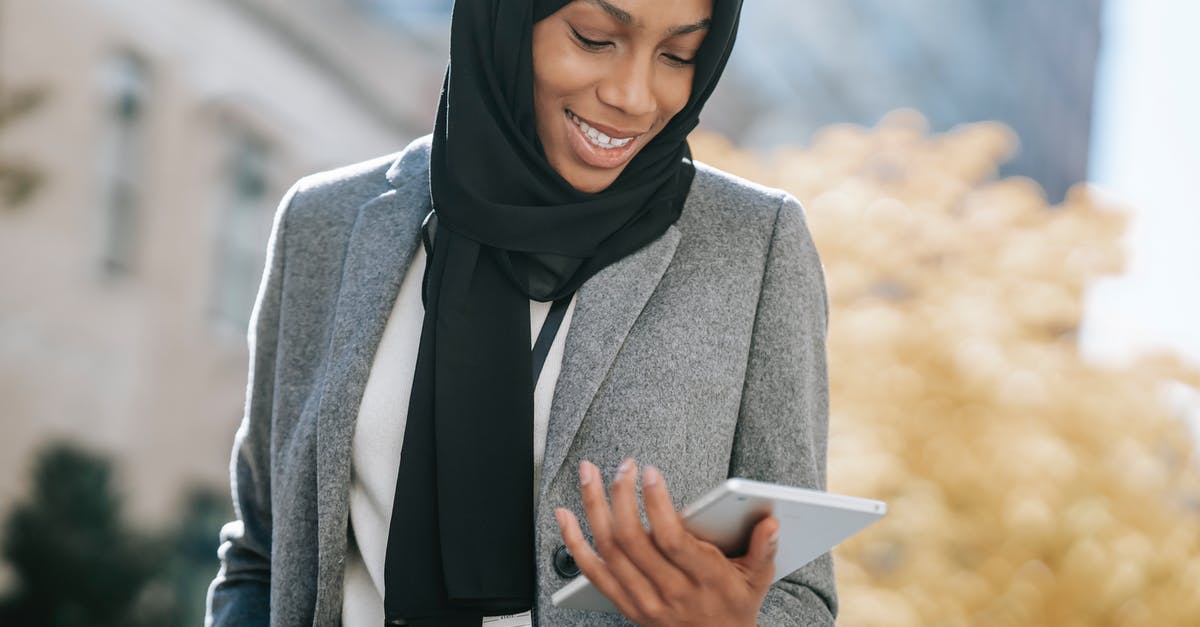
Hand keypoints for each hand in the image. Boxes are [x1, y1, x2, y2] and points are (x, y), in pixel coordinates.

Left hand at [554, 459, 778, 626]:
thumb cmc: (736, 606)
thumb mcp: (758, 580)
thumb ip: (765, 550)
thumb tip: (772, 523)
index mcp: (704, 580)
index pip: (672, 540)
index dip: (657, 504)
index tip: (650, 472)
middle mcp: (670, 593)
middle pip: (632, 541)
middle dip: (621, 496)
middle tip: (622, 465)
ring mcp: (644, 601)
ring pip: (608, 551)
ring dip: (594, 507)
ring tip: (588, 473)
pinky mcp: (626, 606)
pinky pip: (592, 572)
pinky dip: (573, 542)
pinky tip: (564, 515)